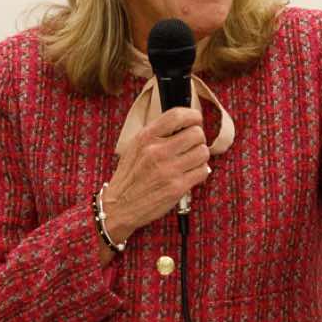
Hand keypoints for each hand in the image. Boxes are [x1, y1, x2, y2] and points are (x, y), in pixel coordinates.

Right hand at [104, 106, 208, 243]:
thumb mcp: (134, 147)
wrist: (118, 206)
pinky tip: (189, 175)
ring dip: (200, 157)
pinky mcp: (177, 187)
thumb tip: (183, 123)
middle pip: (196, 134)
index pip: (177, 115)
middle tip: (191, 147)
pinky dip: (200, 173)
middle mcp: (157, 151)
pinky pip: (202, 172)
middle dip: (198, 140)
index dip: (193, 116)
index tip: (195, 121)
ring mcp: (168, 170)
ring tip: (190, 162)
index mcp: (146, 138)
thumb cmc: (129, 177)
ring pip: (203, 152)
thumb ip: (156, 134)